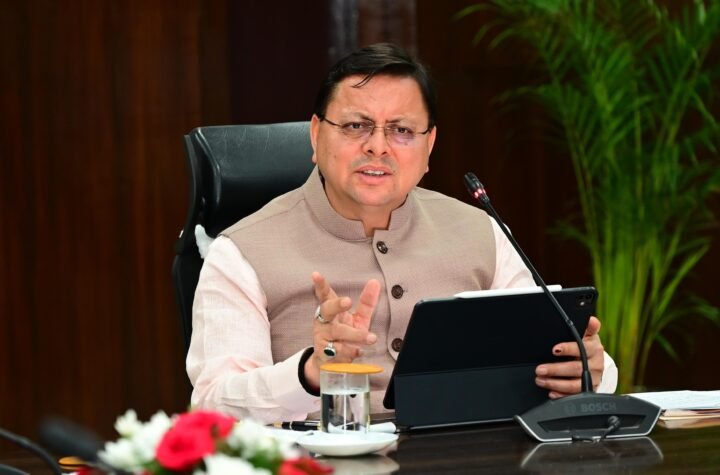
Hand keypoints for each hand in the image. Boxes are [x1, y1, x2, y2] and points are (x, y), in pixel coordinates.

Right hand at [303, 271, 379, 388]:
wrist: (332, 362)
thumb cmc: (345, 335)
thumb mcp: (358, 318)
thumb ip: (366, 301)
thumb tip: (375, 282)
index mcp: (330, 310)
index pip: (325, 295)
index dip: (320, 285)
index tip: (316, 275)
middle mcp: (324, 321)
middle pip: (327, 310)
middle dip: (337, 304)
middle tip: (348, 301)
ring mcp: (323, 337)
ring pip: (338, 332)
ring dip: (355, 335)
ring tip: (371, 338)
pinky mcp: (324, 353)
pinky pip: (340, 351)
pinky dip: (352, 351)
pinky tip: (358, 352)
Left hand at [534, 316, 604, 398]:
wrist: (596, 360)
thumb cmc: (587, 345)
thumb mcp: (587, 334)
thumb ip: (588, 327)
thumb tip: (590, 320)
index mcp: (594, 348)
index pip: (582, 348)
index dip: (568, 349)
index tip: (554, 350)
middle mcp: (595, 364)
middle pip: (575, 368)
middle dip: (555, 369)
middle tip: (540, 369)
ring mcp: (593, 378)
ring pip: (575, 384)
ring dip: (555, 383)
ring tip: (540, 380)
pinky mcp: (589, 389)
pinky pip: (576, 395)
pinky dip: (562, 395)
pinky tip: (551, 393)